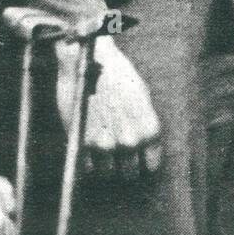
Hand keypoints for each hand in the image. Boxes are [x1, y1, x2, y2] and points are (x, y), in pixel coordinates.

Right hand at [57, 37, 161, 180]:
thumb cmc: (118, 75)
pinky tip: (88, 144)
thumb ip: (144, 125)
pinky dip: (87, 161)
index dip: (142, 161)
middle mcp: (130, 141)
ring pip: (107, 174)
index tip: (136, 157)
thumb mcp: (143, 98)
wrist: (89, 61)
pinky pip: (88, 168)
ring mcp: (105, 144)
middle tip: (116, 153)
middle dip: (124, 165)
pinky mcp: (82, 143)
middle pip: (129, 174)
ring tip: (101, 146)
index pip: (151, 165)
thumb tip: (145, 147)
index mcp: (149, 130)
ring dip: (104, 164)